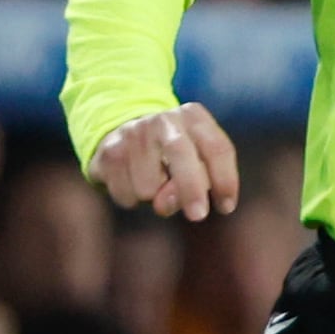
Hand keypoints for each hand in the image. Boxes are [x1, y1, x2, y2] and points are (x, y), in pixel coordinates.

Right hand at [89, 104, 238, 220]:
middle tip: (198, 216)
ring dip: (155, 197)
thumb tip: (163, 204)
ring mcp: (132, 132)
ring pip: (148, 184)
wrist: (125, 133)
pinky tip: (132, 182)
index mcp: (194, 117)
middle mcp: (163, 120)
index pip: (217, 147)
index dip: (225, 179)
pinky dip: (131, 198)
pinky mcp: (108, 150)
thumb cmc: (175, 155)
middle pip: (180, 152)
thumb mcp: (195, 163)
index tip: (226, 207)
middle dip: (191, 188)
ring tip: (154, 182)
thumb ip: (196, 183)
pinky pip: (124, 192)